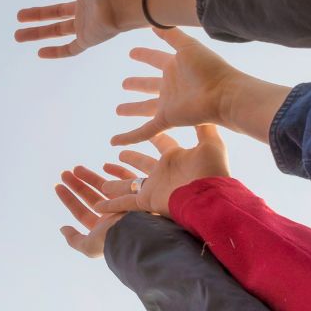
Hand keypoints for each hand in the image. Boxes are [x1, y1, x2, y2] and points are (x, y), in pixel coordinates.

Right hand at [15, 0, 146, 58]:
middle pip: (56, 11)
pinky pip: (70, 49)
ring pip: (57, 30)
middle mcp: (84, 5)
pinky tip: (39, 52)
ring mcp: (86, 24)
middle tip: (19, 15)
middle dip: (37, 14)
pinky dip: (55, 52)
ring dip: (37, 33)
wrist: (122, 1)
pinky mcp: (88, 39)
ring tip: (17, 35)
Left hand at [53, 161, 143, 259]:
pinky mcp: (138, 195)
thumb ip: (74, 239)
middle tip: (65, 173)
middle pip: (92, 198)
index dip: (69, 199)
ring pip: (106, 188)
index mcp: (103, 229)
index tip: (58, 186)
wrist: (137, 232)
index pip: (82, 212)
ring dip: (90, 177)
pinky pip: (128, 180)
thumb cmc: (112, 240)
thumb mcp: (89, 246)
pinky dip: (118, 172)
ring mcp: (126, 205)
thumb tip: (63, 229)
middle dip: (78, 185)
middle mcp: (114, 217)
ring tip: (76, 168)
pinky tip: (104, 165)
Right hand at [98, 126, 232, 216]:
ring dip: (115, 184)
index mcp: (176, 157)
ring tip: (101, 182)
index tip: (144, 127)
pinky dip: (111, 207)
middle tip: (118, 150)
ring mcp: (154, 188)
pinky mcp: (146, 202)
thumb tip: (206, 103)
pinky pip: (124, 204)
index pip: (161, 142)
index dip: (153, 135)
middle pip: (141, 163)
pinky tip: (97, 208)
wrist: (210, 199)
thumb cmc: (212, 171)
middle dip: (130, 157)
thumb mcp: (210, 143)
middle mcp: (163, 172)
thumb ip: (205, 126)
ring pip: (128, 185)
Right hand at [111, 28, 244, 144]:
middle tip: (124, 83)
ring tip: (118, 110)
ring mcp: (168, 104)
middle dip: (136, 84)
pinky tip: (115, 141)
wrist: (224, 94)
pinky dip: (129, 137)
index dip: (144, 55)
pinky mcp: (167, 119)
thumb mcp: (188, 46)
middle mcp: (171, 86)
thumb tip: (153, 23)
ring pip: (145, 108)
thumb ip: (171, 35)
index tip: (131, 52)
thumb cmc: (210, 68)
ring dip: (132, 110)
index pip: (155, 59)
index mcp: (175, 67)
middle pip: (148, 85)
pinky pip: (144, 131)